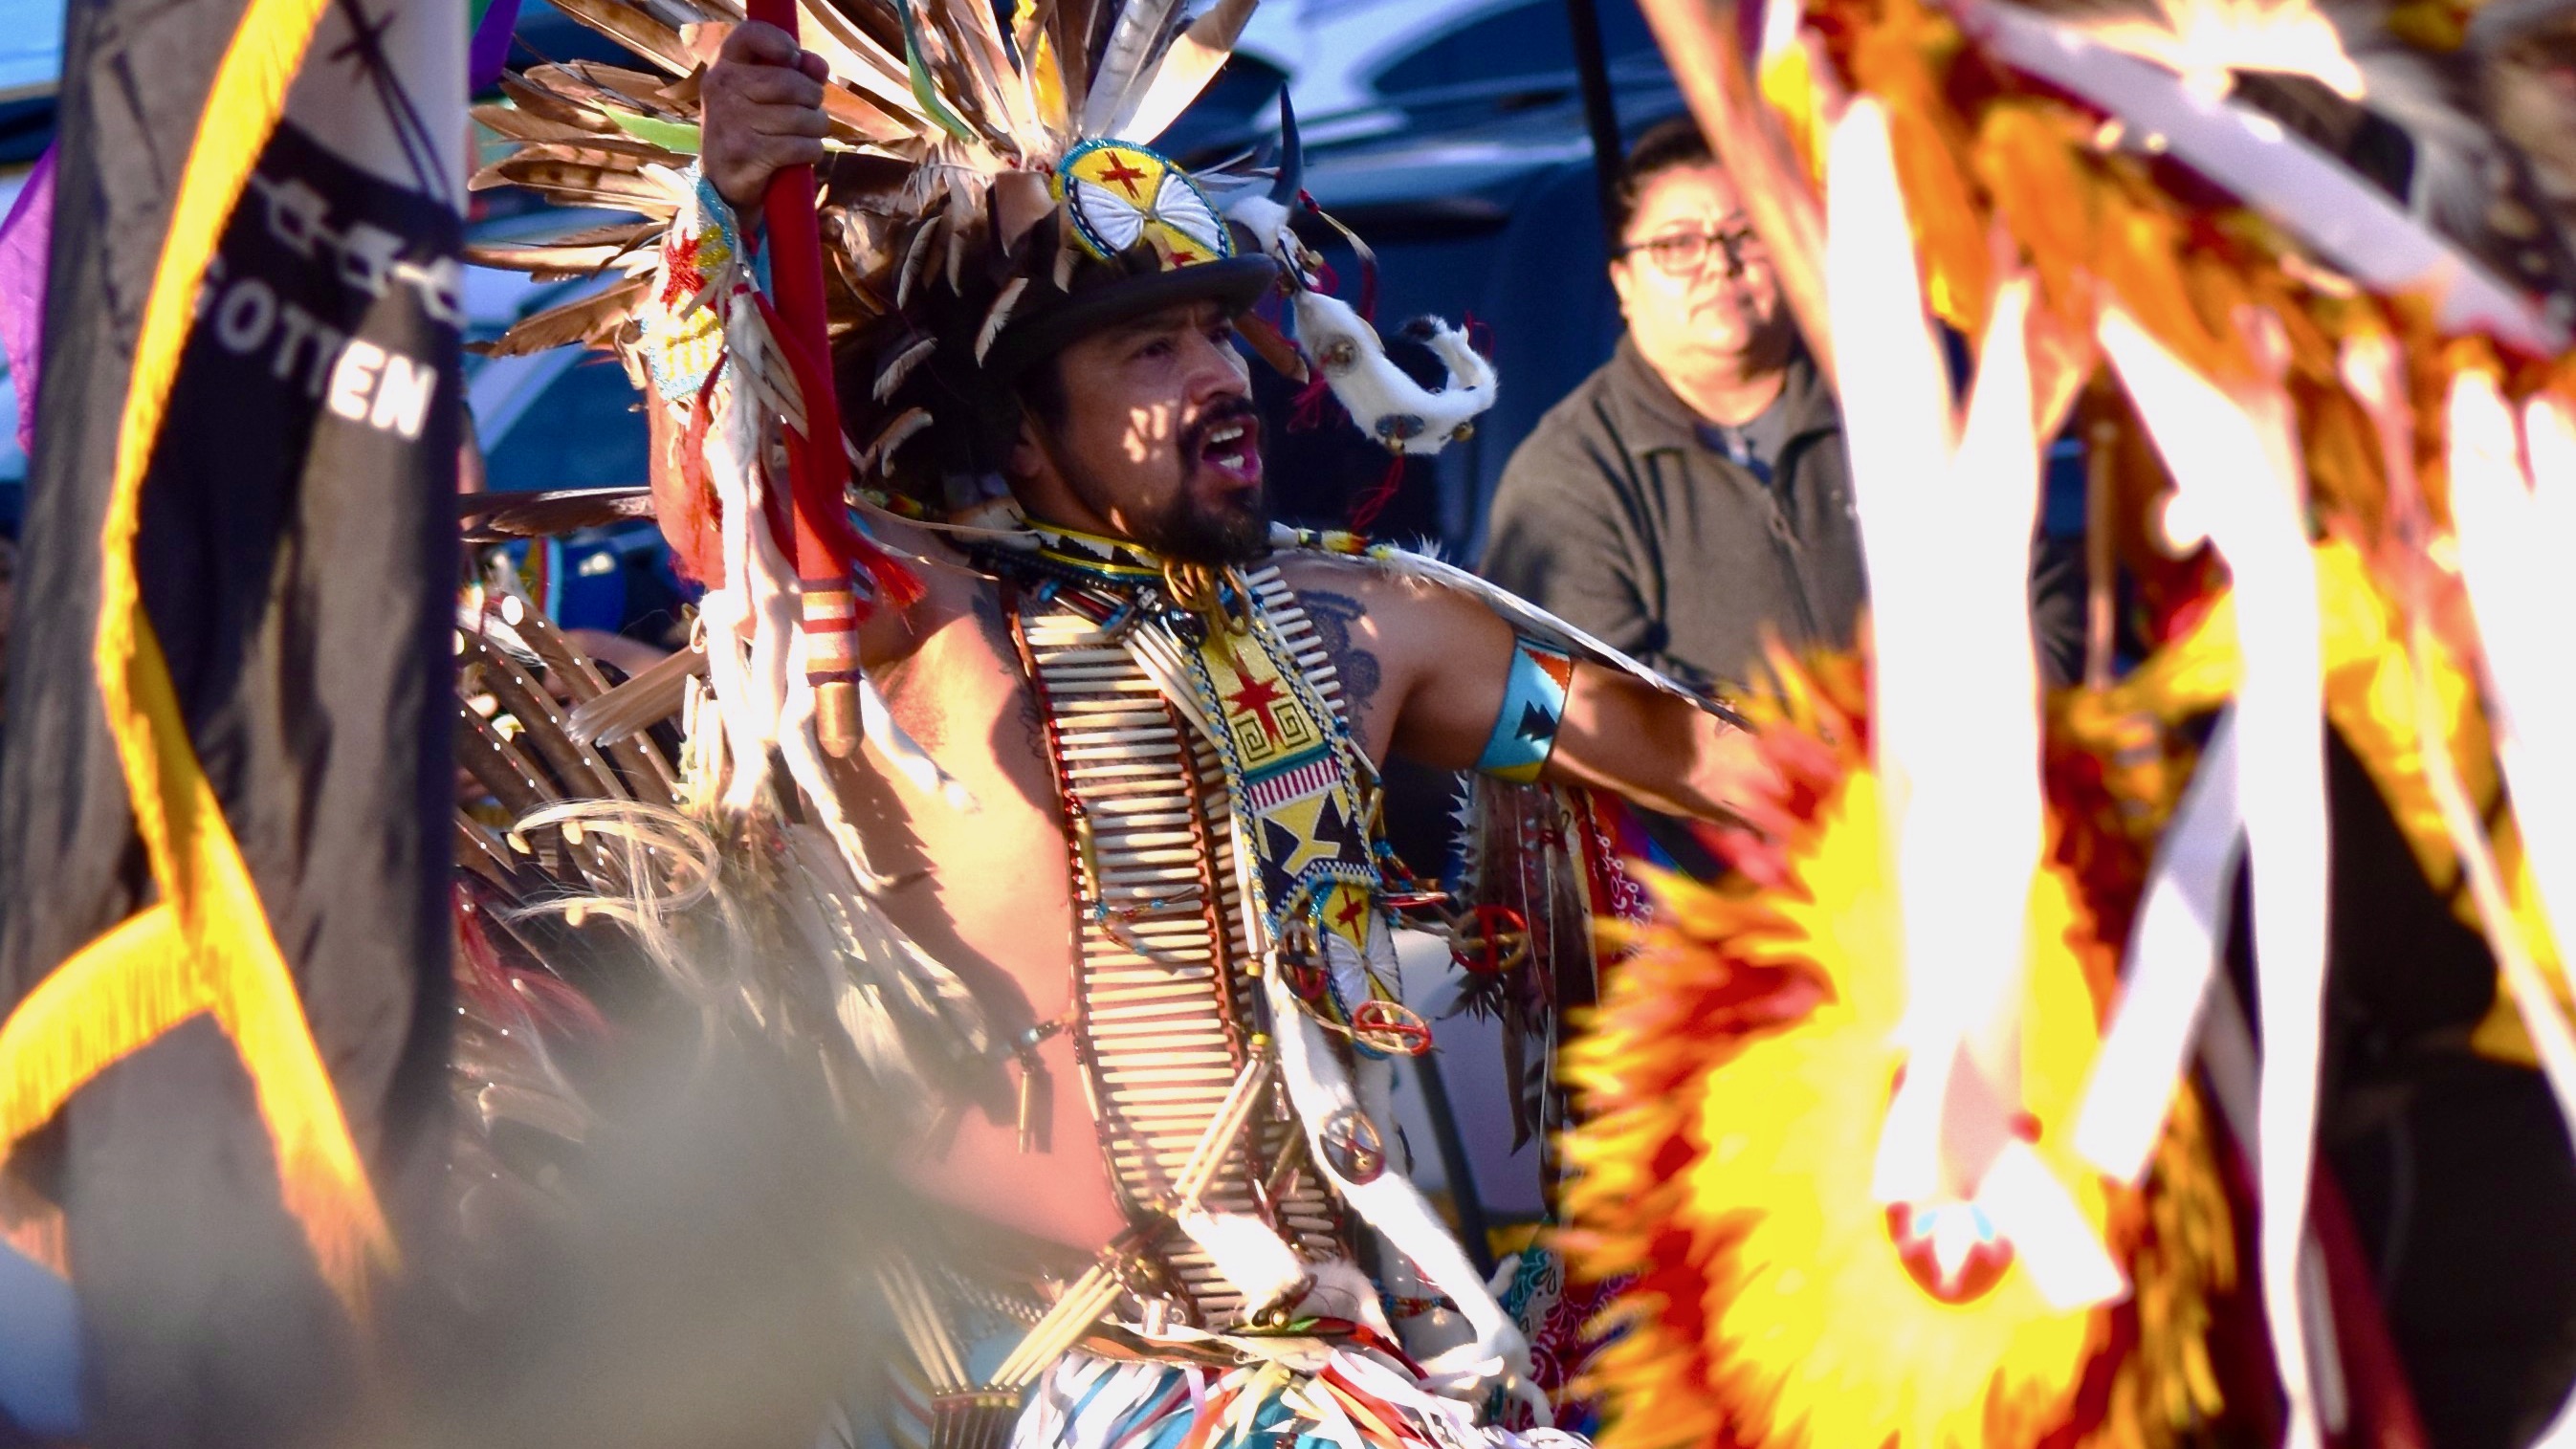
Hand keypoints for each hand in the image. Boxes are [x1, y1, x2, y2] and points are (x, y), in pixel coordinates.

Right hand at [701, 21, 829, 211]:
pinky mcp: (747, 153)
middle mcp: (723, 88)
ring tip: (805, 134)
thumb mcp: (764, 95)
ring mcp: (732, 121)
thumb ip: (795, 72)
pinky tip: (801, 154)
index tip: (793, 57)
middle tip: (808, 111)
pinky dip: (811, 151)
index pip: (750, 34)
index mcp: (724, 66)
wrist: (723, 183)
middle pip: (792, 83)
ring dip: (816, 129)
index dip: (780, 42)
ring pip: (803, 117)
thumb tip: (818, 65)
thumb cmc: (752, 129)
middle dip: (813, 100)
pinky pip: (802, 145)